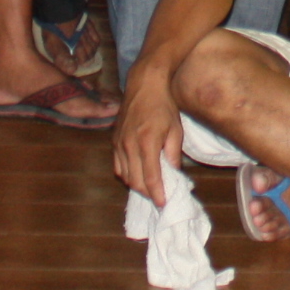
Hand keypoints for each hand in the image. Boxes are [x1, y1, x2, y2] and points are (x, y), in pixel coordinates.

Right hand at [111, 73, 184, 205]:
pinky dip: (127, 174)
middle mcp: (129, 145)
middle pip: (135, 181)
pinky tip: (138, 173)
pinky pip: (118, 166)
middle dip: (148, 193)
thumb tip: (173, 174)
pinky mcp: (114, 141)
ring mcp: (119, 143)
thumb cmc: (164, 106)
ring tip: (150, 187)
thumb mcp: (175, 130)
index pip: (151, 178)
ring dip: (137, 185)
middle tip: (159, 197)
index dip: (158, 194)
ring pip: (125, 176)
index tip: (164, 204)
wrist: (144, 85)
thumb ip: (173, 154)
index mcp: (147, 142)